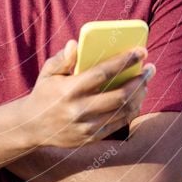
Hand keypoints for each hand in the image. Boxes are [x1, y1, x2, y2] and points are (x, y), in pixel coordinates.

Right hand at [23, 40, 155, 148]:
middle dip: (140, 80)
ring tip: (146, 82)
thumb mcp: (47, 73)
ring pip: (123, 111)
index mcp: (68, 90)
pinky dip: (131, 110)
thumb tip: (75, 44)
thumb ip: (62, 59)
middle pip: (119, 95)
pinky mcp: (91, 137)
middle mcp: (78, 110)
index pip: (102, 73)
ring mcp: (86, 126)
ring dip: (139, 95)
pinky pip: (119, 123)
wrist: (31, 127)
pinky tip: (136, 98)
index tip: (140, 51)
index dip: (124, 61)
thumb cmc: (44, 93)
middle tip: (150, 68)